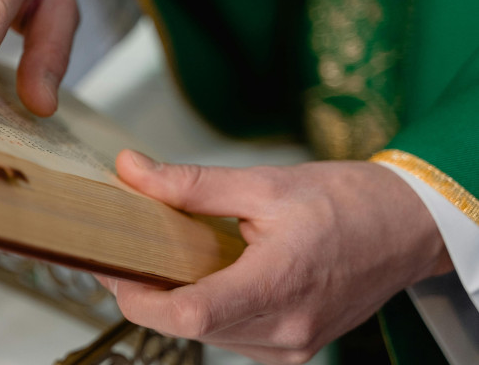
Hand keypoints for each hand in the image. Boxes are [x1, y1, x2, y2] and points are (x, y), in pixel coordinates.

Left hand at [98, 151, 452, 364]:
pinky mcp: (295, 348)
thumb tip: (133, 171)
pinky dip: (210, 309)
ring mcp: (293, 346)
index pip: (190, 315)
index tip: (112, 268)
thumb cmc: (349, 204)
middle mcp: (286, 329)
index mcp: (279, 285)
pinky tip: (209, 275)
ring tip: (169, 257)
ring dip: (180, 301)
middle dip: (150, 293)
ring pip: (208, 335)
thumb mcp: (264, 182)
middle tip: (129, 250)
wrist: (406, 227)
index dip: (139, 298)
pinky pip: (234, 336)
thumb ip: (190, 184)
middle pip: (190, 327)